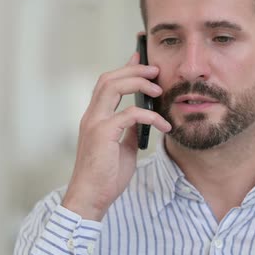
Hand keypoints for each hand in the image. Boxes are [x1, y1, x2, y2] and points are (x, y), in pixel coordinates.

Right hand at [62, 52, 170, 220]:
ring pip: (112, 87)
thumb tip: (142, 118)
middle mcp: (91, 116)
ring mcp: (95, 123)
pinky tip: (163, 124)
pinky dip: (149, 115)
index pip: (107, 84)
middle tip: (155, 70)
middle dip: (133, 69)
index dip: (124, 68)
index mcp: (95, 117)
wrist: (92, 197)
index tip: (140, 57)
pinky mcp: (103, 133)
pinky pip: (129, 114)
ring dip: (138, 83)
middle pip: (109, 79)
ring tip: (158, 89)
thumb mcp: (123, 147)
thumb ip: (129, 130)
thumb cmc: (106, 176)